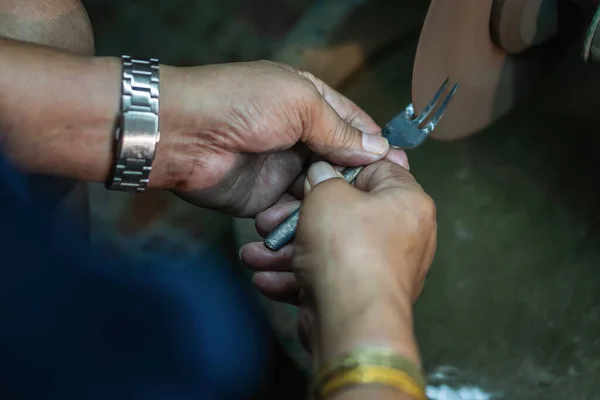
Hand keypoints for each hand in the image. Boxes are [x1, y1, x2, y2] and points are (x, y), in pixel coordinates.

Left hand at [161, 60, 407, 215]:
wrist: (182, 135)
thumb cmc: (239, 104)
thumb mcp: (298, 103)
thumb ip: (338, 128)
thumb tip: (378, 147)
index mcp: (308, 103)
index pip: (353, 123)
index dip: (375, 143)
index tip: (399, 166)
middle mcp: (299, 137)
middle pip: (340, 162)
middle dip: (356, 178)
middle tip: (378, 199)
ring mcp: (282, 169)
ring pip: (321, 192)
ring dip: (330, 202)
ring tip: (344, 213)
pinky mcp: (266, 199)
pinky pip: (295, 213)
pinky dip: (302, 219)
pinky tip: (309, 223)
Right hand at [240, 160, 435, 362]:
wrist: (350, 319)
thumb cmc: (349, 249)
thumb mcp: (328, 194)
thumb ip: (324, 176)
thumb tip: (322, 173)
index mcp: (407, 201)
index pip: (378, 169)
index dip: (341, 167)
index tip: (313, 171)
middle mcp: (401, 234)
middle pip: (343, 213)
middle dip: (298, 218)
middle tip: (270, 219)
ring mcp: (380, 268)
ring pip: (328, 248)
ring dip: (287, 251)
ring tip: (255, 254)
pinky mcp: (359, 296)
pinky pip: (327, 276)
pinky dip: (297, 277)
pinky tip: (266, 277)